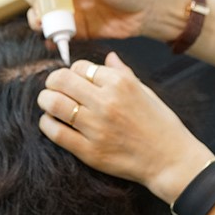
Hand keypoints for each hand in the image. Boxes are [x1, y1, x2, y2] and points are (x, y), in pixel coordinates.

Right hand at [24, 0, 169, 41]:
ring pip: (45, 16)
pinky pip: (59, 34)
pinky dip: (52, 39)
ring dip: (39, 21)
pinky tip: (53, 41)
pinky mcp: (78, 29)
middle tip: (40, 11)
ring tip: (44, 26)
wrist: (148, 11)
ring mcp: (71, 10)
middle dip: (34, 3)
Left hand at [37, 52, 214, 202]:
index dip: (74, 71)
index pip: (80, 66)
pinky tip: (51, 122)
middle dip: (52, 81)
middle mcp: (106, 101)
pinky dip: (47, 124)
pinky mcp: (89, 151)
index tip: (75, 78)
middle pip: (61, 80)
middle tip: (53, 87)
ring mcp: (97, 127)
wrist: (168, 158)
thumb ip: (122, 72)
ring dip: (46, 100)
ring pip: (53, 104)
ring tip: (48, 102)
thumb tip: (108, 57)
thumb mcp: (145, 91)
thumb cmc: (159, 122)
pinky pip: (56, 132)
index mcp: (121, 83)